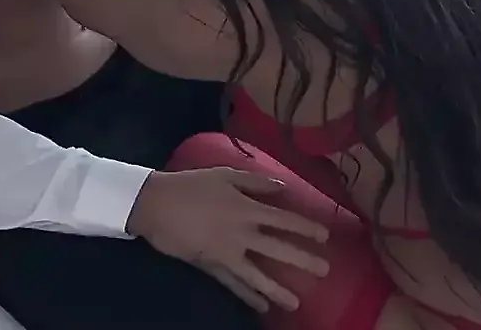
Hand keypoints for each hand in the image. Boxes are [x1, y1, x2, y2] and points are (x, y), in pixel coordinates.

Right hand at [127, 168, 329, 311]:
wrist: (156, 205)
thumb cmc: (191, 186)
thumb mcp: (225, 175)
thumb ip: (255, 182)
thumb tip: (282, 187)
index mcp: (247, 208)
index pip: (284, 220)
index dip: (305, 228)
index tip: (324, 236)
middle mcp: (242, 233)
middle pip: (278, 249)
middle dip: (303, 260)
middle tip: (324, 270)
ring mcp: (227, 253)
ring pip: (258, 275)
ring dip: (278, 289)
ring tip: (295, 303)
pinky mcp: (211, 266)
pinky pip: (233, 284)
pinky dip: (247, 295)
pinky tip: (261, 306)